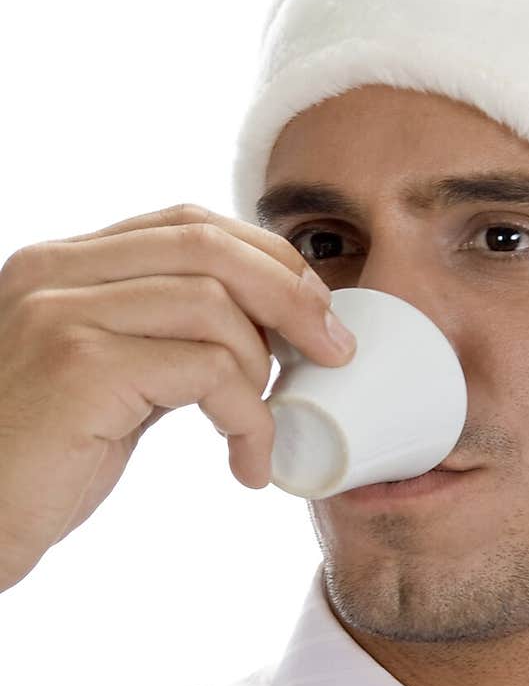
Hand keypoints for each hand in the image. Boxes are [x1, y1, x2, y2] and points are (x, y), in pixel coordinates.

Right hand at [0, 202, 354, 591]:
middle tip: (334, 350)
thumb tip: (258, 328)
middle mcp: (55, 271)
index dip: (266, 257)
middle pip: (209, 246)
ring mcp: (63, 314)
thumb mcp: (104, 378)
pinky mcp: (81, 368)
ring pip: (214, 306)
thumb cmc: (37, 462)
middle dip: (290, 295)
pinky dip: (249, 418)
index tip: (314, 308)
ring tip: (264, 428)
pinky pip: (207, 370)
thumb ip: (160, 339)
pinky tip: (246, 462)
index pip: (187, 223)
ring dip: (264, 371)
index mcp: (61, 263)